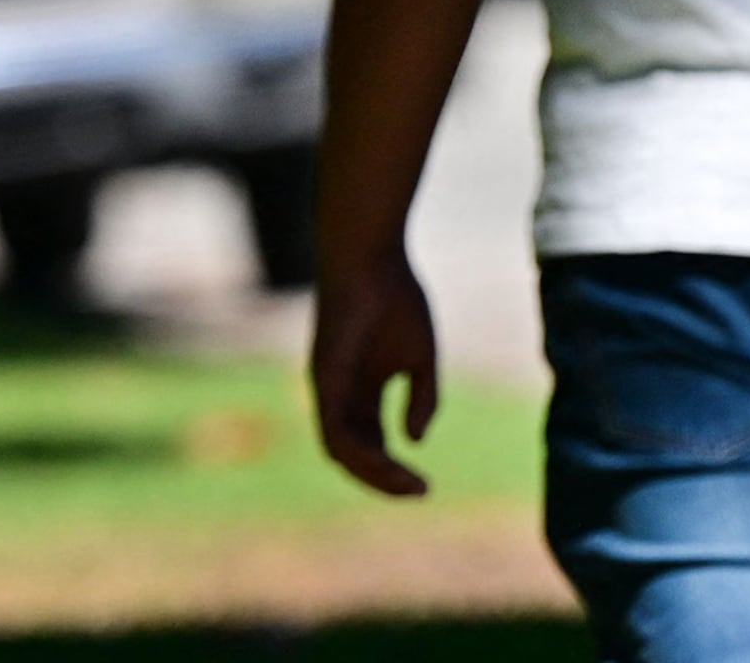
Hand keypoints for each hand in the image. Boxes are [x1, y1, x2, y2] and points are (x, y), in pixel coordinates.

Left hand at [311, 245, 439, 496]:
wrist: (371, 258)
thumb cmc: (396, 298)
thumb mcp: (420, 359)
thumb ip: (421, 400)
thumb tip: (414, 442)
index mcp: (362, 387)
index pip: (371, 442)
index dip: (395, 468)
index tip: (426, 486)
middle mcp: (340, 392)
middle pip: (354, 452)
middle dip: (384, 478)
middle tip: (419, 492)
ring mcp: (328, 386)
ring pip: (340, 448)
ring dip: (373, 472)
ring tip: (406, 484)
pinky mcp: (323, 376)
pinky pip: (334, 426)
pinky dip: (359, 449)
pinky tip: (387, 457)